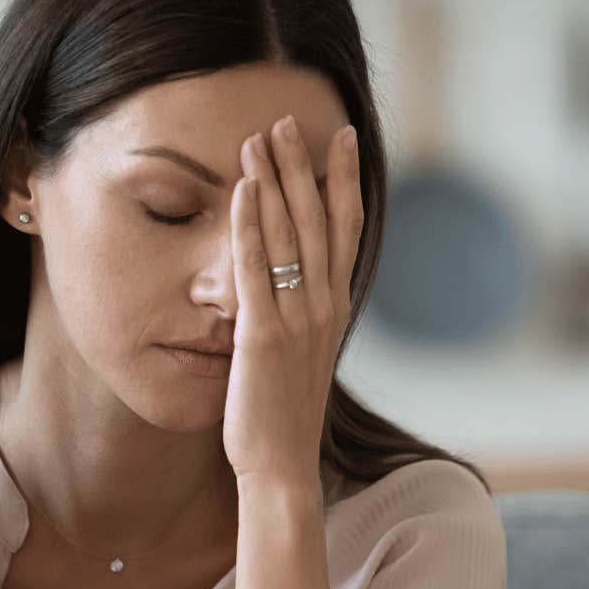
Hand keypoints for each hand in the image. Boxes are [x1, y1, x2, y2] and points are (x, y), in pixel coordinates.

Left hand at [221, 116, 361, 487]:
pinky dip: (250, 225)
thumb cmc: (284, 416)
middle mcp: (323, 307)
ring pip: (288, 235)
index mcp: (334, 309)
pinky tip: (242, 190)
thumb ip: (302, 317)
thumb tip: (297, 285)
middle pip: (318, 220)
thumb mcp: (302, 357)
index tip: (339, 137)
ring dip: (273, 182)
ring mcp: (296, 320)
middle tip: (288, 120)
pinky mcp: (262, 336)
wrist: (280, 467)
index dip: (344, 180)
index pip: (346, 230)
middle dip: (302, 166)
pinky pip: (255, 269)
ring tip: (258, 138)